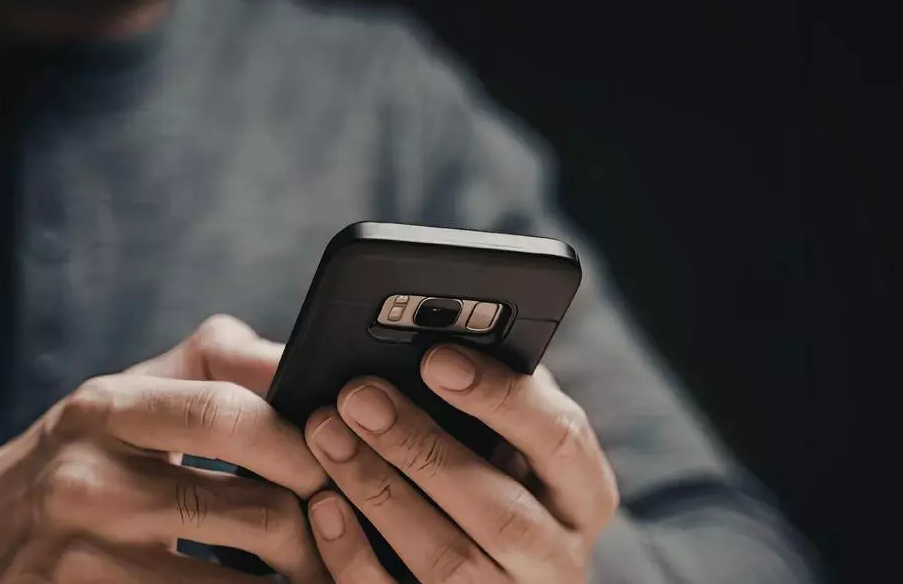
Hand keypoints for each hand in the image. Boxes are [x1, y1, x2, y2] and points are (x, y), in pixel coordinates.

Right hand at [0, 316, 330, 583]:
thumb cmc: (70, 458)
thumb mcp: (122, 393)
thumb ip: (215, 362)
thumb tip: (306, 359)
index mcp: (105, 410)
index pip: (230, 414)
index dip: (305, 441)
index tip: (344, 458)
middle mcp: (90, 485)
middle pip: (254, 512)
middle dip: (320, 527)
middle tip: (348, 528)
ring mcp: (86, 566)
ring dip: (298, 581)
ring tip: (315, 569)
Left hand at [303, 345, 618, 582]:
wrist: (475, 573)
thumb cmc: (480, 484)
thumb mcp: (505, 445)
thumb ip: (487, 401)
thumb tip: (439, 342)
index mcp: (579, 497)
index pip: (562, 442)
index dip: (501, 398)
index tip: (438, 357)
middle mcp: (554, 559)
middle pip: (499, 510)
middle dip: (421, 446)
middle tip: (358, 395)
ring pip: (447, 560)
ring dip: (379, 489)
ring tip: (327, 433)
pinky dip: (353, 554)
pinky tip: (322, 505)